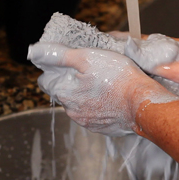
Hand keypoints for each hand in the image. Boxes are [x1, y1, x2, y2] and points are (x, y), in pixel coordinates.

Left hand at [28, 43, 177, 135]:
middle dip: (73, 83)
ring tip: (104, 86)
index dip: (58, 69)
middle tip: (93, 73)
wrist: (143, 102)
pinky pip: (94, 115)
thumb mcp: (87, 57)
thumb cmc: (119, 78)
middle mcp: (72, 111)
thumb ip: (59, 55)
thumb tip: (35, 51)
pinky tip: (111, 98)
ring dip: (86, 96)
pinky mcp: (102, 128)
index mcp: (64, 92)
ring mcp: (88, 122)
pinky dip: (99, 107)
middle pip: (63, 93)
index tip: (74, 65)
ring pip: (79, 105)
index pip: (46, 81)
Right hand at [109, 32, 178, 92]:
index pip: (130, 43)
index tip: (99, 51)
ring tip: (122, 92)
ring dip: (140, 83)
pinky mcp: (178, 82)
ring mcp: (169, 69)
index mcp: (157, 46)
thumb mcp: (173, 66)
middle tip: (108, 79)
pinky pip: (161, 87)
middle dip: (124, 70)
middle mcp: (161, 56)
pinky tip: (147, 99)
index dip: (114, 46)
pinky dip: (154, 92)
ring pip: (149, 76)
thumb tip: (132, 73)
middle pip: (137, 62)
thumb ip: (153, 69)